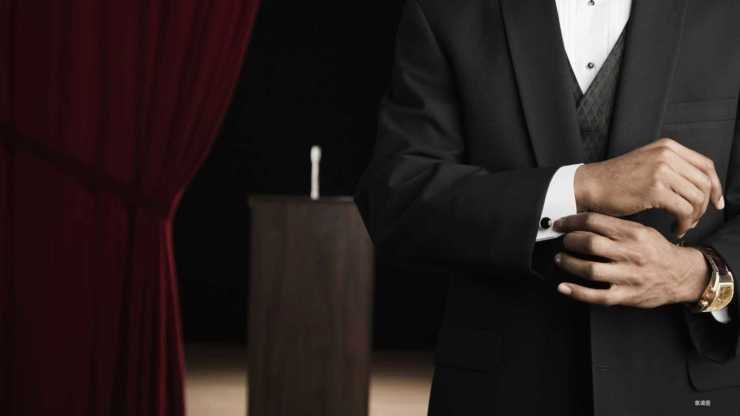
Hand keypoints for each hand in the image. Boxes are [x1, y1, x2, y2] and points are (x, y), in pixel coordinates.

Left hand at [553, 213, 709, 307]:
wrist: (682, 275)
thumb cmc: (657, 251)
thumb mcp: (641, 231)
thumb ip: (615, 227)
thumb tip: (582, 222)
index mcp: (633, 233)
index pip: (595, 222)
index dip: (572, 222)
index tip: (560, 224)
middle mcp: (630, 253)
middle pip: (590, 244)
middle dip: (570, 241)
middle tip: (564, 242)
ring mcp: (628, 276)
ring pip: (590, 269)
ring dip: (569, 264)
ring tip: (561, 259)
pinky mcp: (627, 296)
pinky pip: (597, 296)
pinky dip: (576, 292)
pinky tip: (564, 287)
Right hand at [575, 138, 723, 236]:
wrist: (590, 185)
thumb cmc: (615, 181)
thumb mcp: (647, 164)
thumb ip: (671, 168)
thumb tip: (699, 188)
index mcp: (667, 147)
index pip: (706, 166)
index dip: (716, 186)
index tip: (716, 203)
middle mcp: (667, 155)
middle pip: (704, 184)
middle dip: (704, 206)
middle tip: (693, 220)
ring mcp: (661, 171)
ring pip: (697, 198)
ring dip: (694, 217)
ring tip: (682, 225)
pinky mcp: (655, 189)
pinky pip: (684, 210)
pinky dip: (684, 224)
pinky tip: (675, 229)